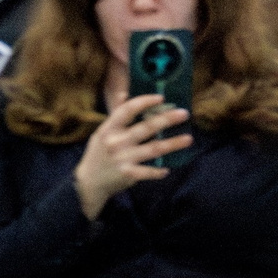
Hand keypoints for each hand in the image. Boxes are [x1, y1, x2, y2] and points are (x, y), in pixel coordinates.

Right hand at [74, 93, 190, 217]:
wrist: (88, 183)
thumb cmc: (98, 155)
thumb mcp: (102, 133)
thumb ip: (115, 116)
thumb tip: (124, 94)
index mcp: (109, 129)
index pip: (127, 110)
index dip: (145, 102)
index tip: (161, 97)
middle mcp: (116, 142)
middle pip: (146, 128)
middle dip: (167, 119)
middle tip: (184, 113)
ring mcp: (123, 159)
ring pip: (153, 149)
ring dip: (173, 144)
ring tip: (188, 139)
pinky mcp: (128, 175)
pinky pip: (148, 172)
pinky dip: (158, 171)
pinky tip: (166, 169)